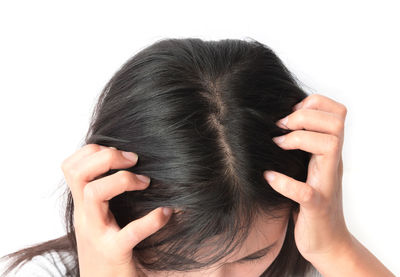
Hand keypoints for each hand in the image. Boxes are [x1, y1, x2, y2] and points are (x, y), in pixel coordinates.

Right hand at [61, 144, 172, 276]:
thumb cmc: (107, 251)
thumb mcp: (99, 220)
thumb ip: (106, 197)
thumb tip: (131, 166)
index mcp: (83, 207)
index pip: (71, 167)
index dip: (91, 151)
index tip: (120, 152)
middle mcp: (85, 217)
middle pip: (78, 174)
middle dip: (106, 157)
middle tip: (134, 159)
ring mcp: (96, 234)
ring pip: (93, 194)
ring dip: (123, 180)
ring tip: (146, 182)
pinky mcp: (113, 253)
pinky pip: (128, 233)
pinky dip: (150, 220)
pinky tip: (165, 213)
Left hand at [263, 94, 350, 261]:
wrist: (326, 242)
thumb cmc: (311, 200)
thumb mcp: (309, 168)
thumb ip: (302, 147)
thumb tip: (276, 122)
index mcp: (330, 153)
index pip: (337, 113)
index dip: (315, 103)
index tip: (289, 113)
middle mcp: (332, 164)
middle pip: (336, 123)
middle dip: (305, 117)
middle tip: (281, 127)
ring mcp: (327, 185)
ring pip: (330, 146)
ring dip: (299, 140)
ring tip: (277, 145)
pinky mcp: (317, 207)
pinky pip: (306, 192)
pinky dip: (284, 183)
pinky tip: (268, 177)